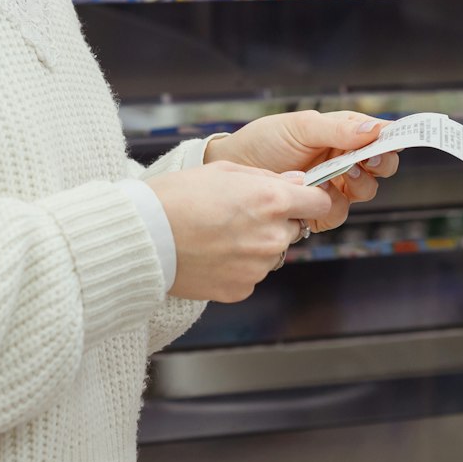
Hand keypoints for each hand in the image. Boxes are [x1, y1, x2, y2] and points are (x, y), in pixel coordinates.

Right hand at [147, 162, 335, 302]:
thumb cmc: (177, 196)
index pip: (319, 203)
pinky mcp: (241, 289)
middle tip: (238, 215)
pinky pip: (251, 275)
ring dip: (256, 245)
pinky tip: (211, 254)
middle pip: (292, 229)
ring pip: (271, 253)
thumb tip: (296, 182)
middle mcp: (272, 236)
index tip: (296, 199)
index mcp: (272, 200)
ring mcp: (258, 267)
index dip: (307, 199)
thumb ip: (267, 177)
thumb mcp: (223, 171)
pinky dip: (237, 267)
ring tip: (218, 235)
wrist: (143, 236)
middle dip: (275, 222)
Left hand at [205, 110, 402, 231]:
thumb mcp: (300, 127)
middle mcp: (343, 160)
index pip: (379, 136)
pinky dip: (331, 205)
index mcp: (342, 134)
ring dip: (359, 184)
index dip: (392, 138)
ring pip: (366, 191)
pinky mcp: (318, 211)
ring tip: (340, 174)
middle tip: (369, 160)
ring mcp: (334, 187)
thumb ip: (338, 129)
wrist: (233, 169)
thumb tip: (375, 129)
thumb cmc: (263, 141)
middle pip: (382, 166)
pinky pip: (339, 213)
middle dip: (381, 163)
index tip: (394, 141)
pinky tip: (316, 193)